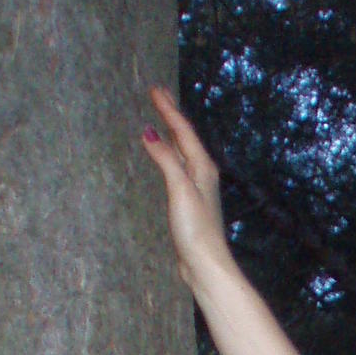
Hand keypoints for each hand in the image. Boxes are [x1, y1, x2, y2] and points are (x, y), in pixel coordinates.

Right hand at [140, 84, 230, 289]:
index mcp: (202, 168)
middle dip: (171, 116)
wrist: (206, 265)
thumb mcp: (180, 189)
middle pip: (185, 138)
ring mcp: (197, 189)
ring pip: (183, 152)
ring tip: (164, 119)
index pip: (183, 131)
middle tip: (159, 94)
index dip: (168, 109)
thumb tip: (149, 133)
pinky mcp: (190, 203)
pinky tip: (168, 159)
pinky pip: (179, 168)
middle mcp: (203, 175)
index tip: (155, 90)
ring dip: (172, 134)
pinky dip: (171, 155)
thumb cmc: (196, 230)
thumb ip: (166, 160)